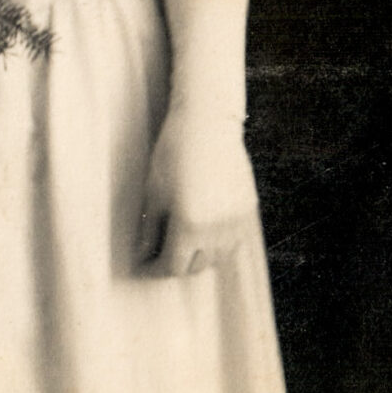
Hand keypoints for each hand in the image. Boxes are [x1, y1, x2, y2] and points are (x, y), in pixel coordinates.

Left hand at [136, 102, 260, 276]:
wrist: (208, 124)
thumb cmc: (174, 153)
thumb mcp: (153, 193)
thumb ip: (149, 230)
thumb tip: (143, 255)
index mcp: (189, 227)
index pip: (173, 266)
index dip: (155, 269)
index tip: (143, 265)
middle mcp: (216, 230)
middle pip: (197, 266)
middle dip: (177, 264)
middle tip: (161, 255)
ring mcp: (236, 221)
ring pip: (219, 257)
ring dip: (200, 256)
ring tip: (184, 244)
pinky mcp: (248, 210)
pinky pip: (234, 241)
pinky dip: (219, 244)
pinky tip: (206, 232)